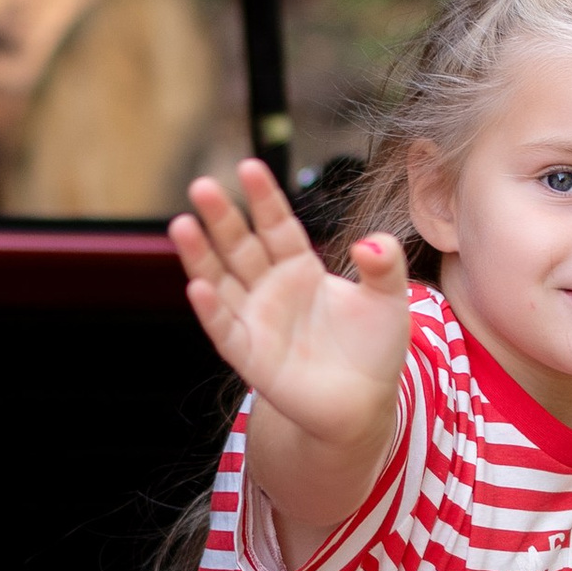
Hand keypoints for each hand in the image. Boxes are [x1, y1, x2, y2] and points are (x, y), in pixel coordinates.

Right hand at [168, 160, 411, 565]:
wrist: (364, 404)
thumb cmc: (374, 349)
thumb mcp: (389, 299)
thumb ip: (385, 265)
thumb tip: (370, 243)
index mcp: (301, 267)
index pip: (277, 225)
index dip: (264, 198)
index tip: (249, 167)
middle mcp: (271, 289)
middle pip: (240, 245)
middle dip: (221, 217)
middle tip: (202, 185)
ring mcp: (256, 320)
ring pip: (221, 281)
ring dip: (200, 256)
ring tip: (182, 224)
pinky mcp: (250, 355)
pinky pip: (225, 329)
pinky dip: (211, 310)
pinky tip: (198, 288)